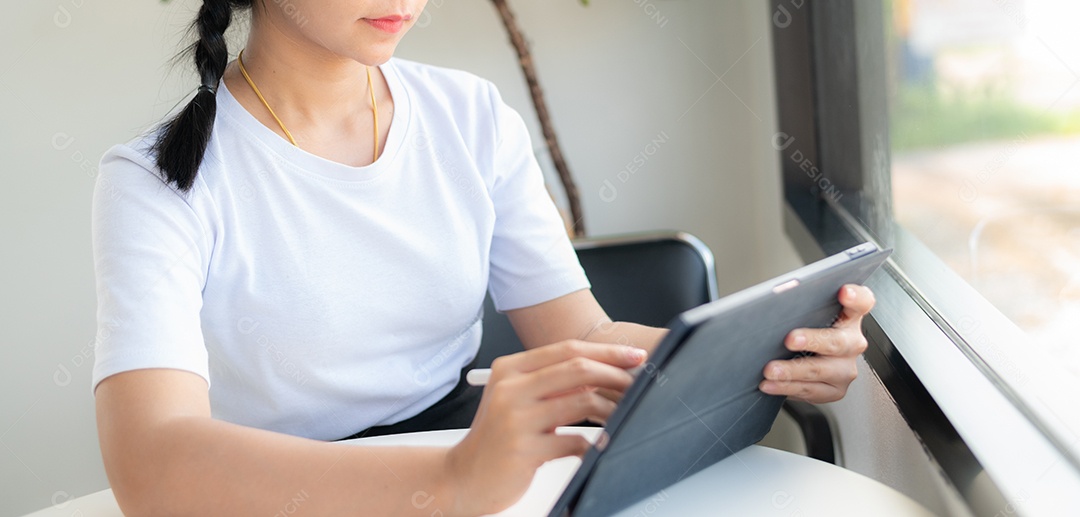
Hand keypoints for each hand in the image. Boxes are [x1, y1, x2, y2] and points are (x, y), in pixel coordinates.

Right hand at [444, 341, 645, 514]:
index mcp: (509, 369)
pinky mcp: (523, 450)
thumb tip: (604, 372)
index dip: (606, 351)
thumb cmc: (496, 438)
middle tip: (639, 383)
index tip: (634, 356)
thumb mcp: (516, 400)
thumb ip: (551, 384)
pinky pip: (574, 442)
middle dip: (616, 374)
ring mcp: (515, 419)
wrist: (462, 477)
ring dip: (610, 409)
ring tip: (623, 416)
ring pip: (581, 401)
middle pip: (577, 368)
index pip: (566, 349)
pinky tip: (598, 448)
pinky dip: (593, 444)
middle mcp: (510, 389)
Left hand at [759, 284, 875, 403]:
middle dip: (812, 340)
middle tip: (790, 339)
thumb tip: (772, 302)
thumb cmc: (803, 329)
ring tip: (771, 369)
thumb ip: (798, 306)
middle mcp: (852, 342)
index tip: (844, 292)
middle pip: (838, 341)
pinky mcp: (835, 390)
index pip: (862, 302)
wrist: (802, 361)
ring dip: (792, 370)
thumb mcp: (804, 314)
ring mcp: (846, 368)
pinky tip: (770, 384)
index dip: (856, 297)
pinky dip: (787, 387)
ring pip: (820, 370)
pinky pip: (810, 390)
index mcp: (849, 316)